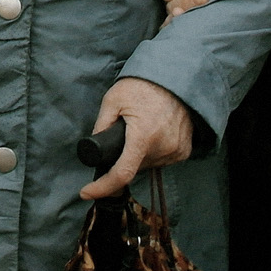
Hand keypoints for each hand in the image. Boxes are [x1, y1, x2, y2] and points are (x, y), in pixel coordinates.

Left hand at [79, 77, 194, 200]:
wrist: (176, 78)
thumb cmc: (142, 86)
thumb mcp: (113, 101)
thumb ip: (101, 125)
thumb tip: (91, 149)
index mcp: (142, 136)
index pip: (122, 173)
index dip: (102, 187)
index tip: (86, 192)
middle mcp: (163, 148)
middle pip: (133, 168)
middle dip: (121, 159)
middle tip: (120, 137)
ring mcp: (176, 151)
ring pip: (147, 165)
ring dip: (138, 156)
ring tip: (139, 130)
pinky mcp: (185, 151)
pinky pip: (162, 161)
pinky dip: (152, 154)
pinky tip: (151, 135)